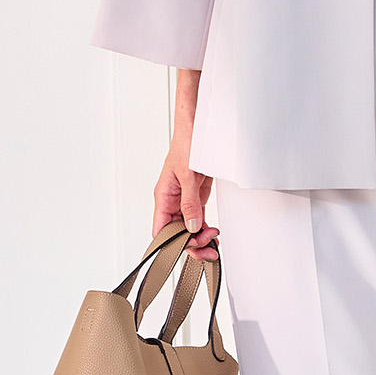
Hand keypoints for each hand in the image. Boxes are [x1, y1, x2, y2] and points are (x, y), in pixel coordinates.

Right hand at [154, 70, 218, 259]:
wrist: (198, 127)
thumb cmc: (187, 144)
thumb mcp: (189, 175)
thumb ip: (190, 203)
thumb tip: (192, 226)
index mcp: (163, 196)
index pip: (161, 230)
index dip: (174, 243)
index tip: (191, 246)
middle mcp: (171, 201)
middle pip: (176, 233)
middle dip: (191, 243)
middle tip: (209, 247)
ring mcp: (183, 200)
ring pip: (188, 228)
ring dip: (200, 237)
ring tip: (214, 241)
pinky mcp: (195, 196)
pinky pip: (197, 218)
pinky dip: (205, 228)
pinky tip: (213, 233)